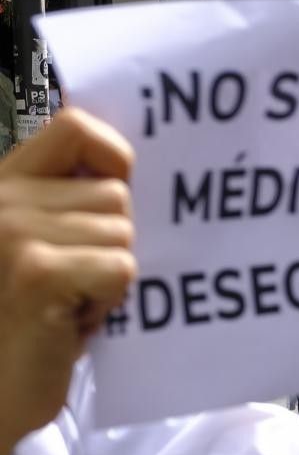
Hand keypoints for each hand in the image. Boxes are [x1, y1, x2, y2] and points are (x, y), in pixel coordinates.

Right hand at [0, 109, 136, 454]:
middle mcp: (1, 199)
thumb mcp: (34, 249)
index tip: (114, 195)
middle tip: (73, 284)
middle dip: (111, 244)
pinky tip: (69, 322)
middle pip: (116, 195)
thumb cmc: (18, 326)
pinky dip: (109, 302)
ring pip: (123, 234)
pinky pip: (120, 268)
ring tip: (67, 305)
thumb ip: (66, 207)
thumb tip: (129, 175)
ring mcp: (13, 232)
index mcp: (1, 185)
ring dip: (108, 277)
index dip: (113, 157)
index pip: (75, 128)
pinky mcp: (36, 272)